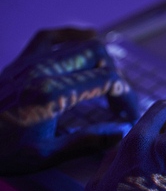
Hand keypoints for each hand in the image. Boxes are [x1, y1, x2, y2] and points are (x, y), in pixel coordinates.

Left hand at [0, 28, 138, 175]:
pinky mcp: (23, 60)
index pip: (106, 79)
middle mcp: (43, 69)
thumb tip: (121, 133)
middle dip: (117, 77)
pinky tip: (85, 44)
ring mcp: (32, 60)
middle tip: (119, 102)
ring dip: (101, 60)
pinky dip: (73, 35)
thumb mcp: (46, 156)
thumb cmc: (1, 151)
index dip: (126, 96)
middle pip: (97, 54)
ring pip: (80, 42)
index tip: (127, 115)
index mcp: (52, 94)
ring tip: (108, 83)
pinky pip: (52, 36)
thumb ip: (88, 142)